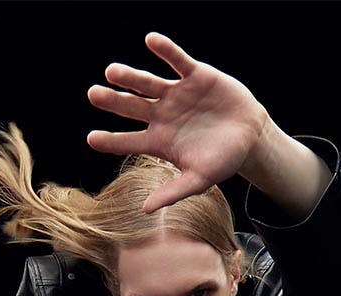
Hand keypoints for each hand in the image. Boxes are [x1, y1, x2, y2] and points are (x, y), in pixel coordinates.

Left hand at [87, 31, 269, 212]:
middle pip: (131, 107)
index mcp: (158, 141)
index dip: (110, 140)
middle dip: (113, 101)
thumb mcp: (198, 180)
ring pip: (147, 83)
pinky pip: (177, 61)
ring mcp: (176, 94)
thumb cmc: (221, 161)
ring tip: (112, 72)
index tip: (91, 139)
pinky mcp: (195, 76)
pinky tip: (151, 40)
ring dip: (130, 77)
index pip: (128, 141)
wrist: (249, 136)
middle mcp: (162, 115)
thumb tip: (146, 210)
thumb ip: (173, 192)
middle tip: (94, 95)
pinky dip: (166, 50)